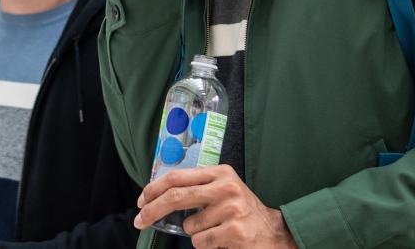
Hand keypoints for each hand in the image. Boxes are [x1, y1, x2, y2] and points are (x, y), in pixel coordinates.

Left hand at [136, 165, 297, 248]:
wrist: (274, 232)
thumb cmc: (242, 211)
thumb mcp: (223, 189)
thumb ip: (197, 187)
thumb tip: (158, 195)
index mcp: (220, 172)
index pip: (177, 177)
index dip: (154, 189)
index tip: (142, 200)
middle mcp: (226, 186)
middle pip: (176, 196)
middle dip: (152, 210)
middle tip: (140, 221)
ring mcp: (231, 208)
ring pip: (189, 225)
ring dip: (195, 233)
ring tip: (215, 230)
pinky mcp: (234, 230)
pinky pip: (201, 241)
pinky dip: (205, 244)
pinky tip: (222, 239)